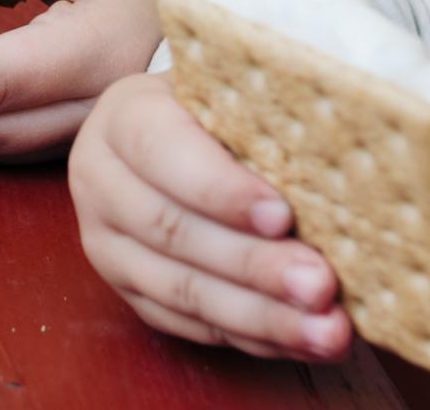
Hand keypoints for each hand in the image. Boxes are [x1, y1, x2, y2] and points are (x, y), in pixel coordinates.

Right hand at [69, 72, 351, 359]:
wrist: (166, 130)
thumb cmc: (213, 105)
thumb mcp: (223, 90)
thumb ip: (256, 116)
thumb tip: (329, 151)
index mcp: (122, 117)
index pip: (162, 152)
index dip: (220, 189)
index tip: (283, 215)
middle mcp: (100, 179)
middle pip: (171, 230)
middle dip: (252, 263)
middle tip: (319, 284)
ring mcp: (106, 241)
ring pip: (178, 289)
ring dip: (258, 315)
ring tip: (324, 328)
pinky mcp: (127, 289)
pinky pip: (186, 324)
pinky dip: (248, 335)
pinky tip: (300, 338)